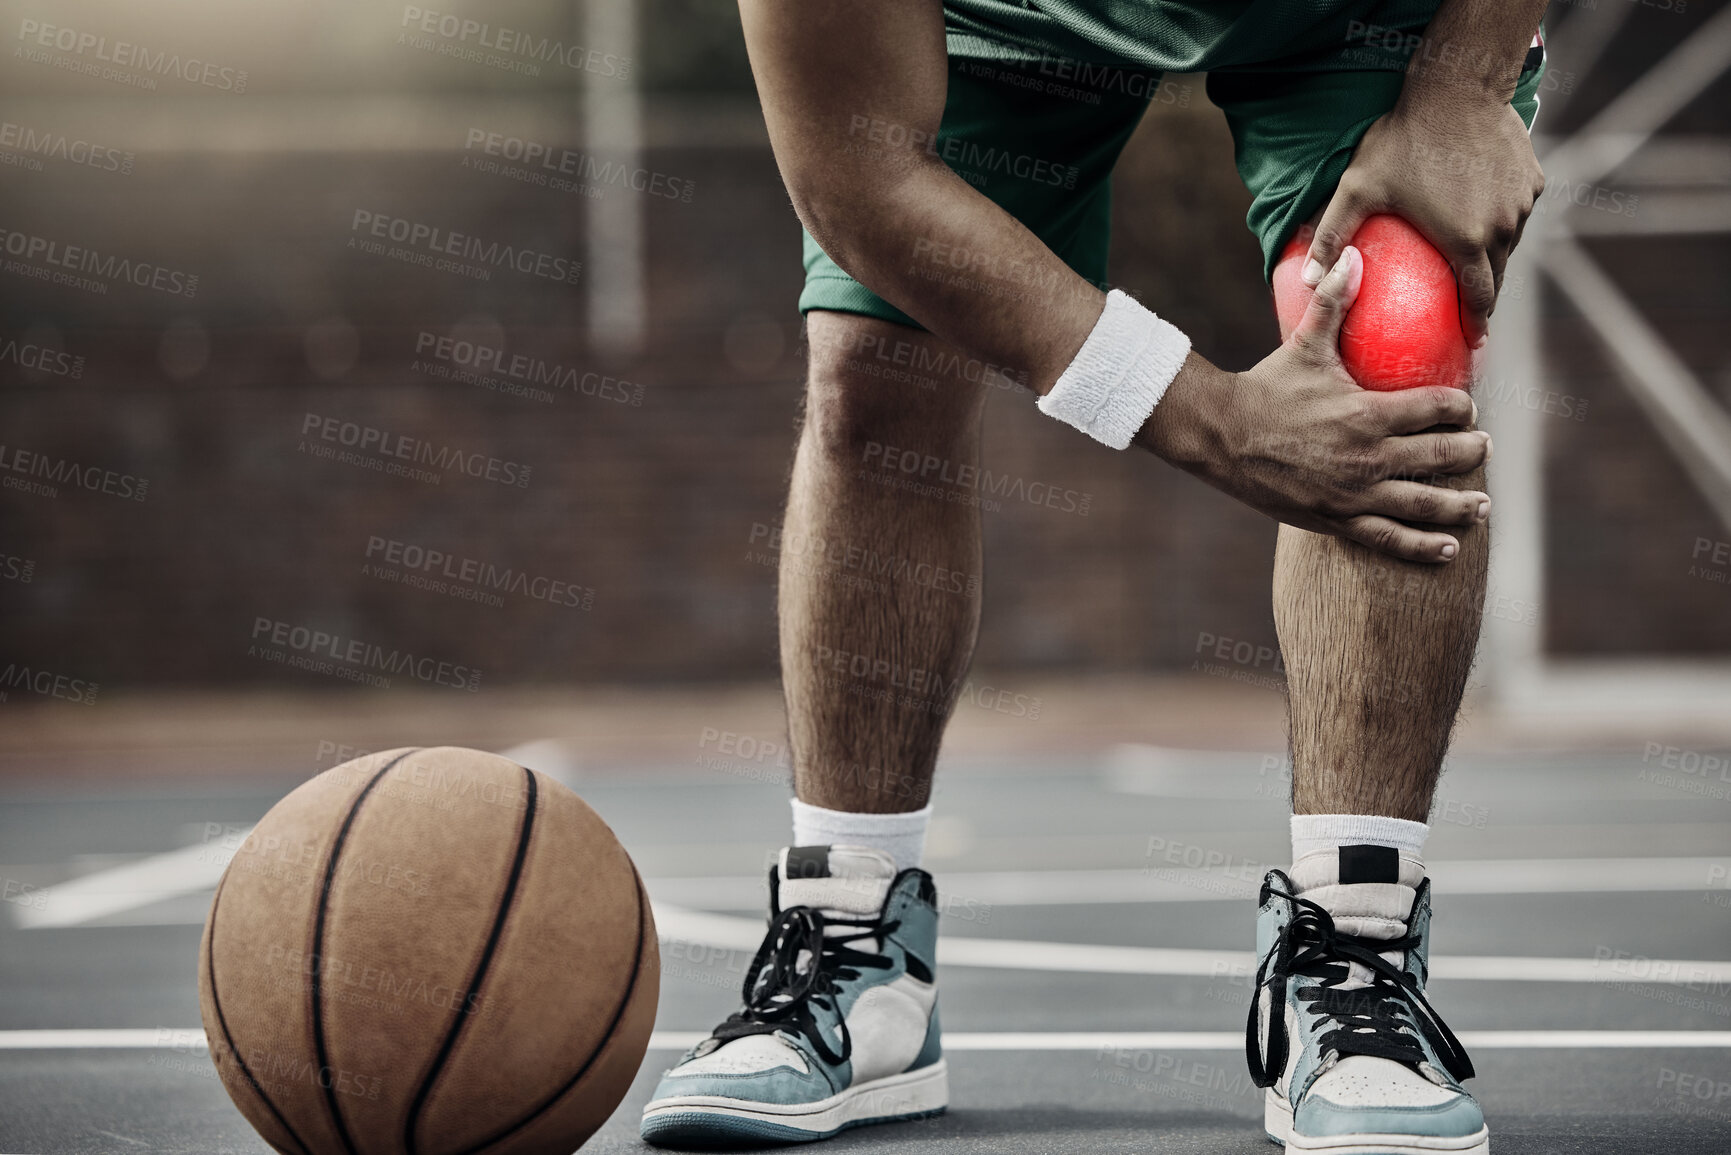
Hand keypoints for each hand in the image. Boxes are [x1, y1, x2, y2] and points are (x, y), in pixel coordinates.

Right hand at [1139, 248, 1490, 563]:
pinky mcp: (1335, 519)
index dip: (1462, 406)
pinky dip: (1423, 546)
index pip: (1438, 408)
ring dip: (1461, 505)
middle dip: (1471, 451)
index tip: (1469, 408)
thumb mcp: (1303, 345)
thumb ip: (1333, 303)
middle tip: (1483, 447)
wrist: (1221, 437)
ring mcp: (1354, 493)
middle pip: (1442, 455)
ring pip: (1425, 503)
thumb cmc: (1264, 388)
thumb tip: (1352, 254)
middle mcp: (1369, 456)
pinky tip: (1448, 548)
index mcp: (1367, 412)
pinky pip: (1389, 539)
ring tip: (1483, 505)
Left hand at [1299, 94, 1543, 347]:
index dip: (1476, 324)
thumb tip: (1307, 279)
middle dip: (1485, 298)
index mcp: (1467, 241)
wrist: (1457, 87)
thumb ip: (1333, 236)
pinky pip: (1518, 211)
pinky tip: (1481, 219)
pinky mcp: (1533, 179)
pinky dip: (1503, 220)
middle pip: (1498, 275)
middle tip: (1469, 312)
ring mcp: (1522, 203)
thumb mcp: (1358, 189)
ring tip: (1473, 267)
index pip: (1479, 298)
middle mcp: (1503, 228)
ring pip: (1509, 243)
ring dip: (1493, 257)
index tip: (1471, 341)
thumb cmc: (1403, 140)